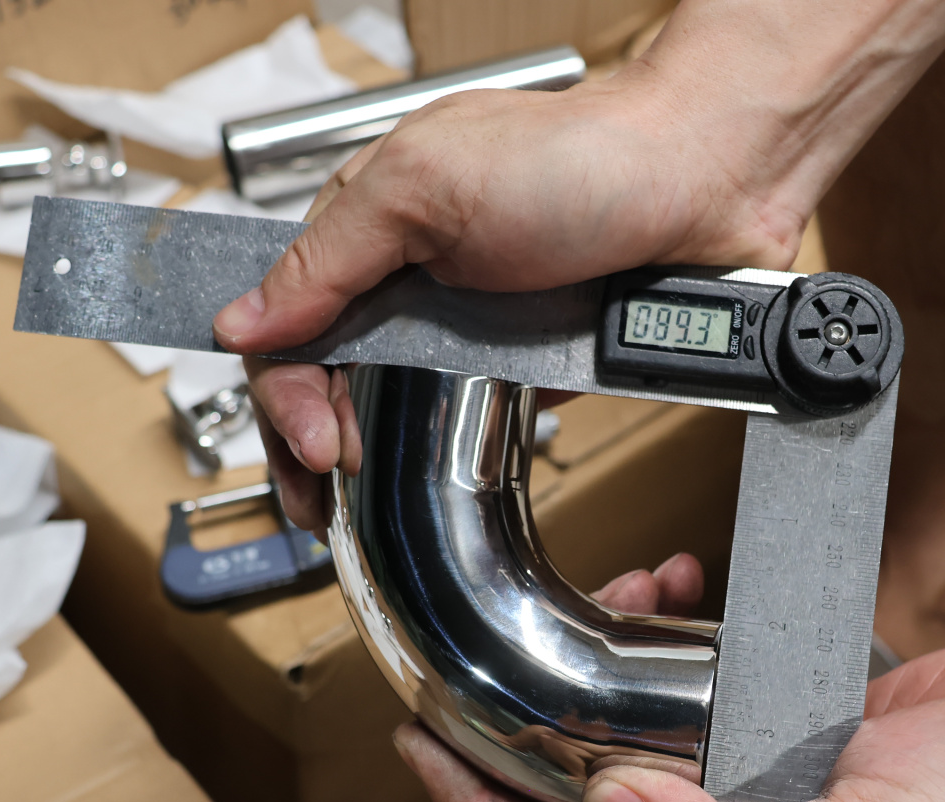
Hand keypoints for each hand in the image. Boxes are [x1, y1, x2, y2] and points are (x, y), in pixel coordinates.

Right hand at [220, 0, 944, 528]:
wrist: (702, 180)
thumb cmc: (579, 156)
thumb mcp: (425, 188)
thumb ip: (328, 258)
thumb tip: (242, 320)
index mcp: (366, 229)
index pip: (287, 330)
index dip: (287, 398)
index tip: (318, 445)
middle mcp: (408, 281)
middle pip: (329, 381)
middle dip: (313, 447)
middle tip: (326, 497)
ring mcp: (466, 324)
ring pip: (393, 407)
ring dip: (373, 460)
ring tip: (364, 502)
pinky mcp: (522, 358)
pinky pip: (470, 414)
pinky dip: (448, 446)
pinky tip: (433, 472)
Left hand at [395, 633, 944, 801]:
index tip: (425, 752)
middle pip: (579, 787)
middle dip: (521, 723)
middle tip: (467, 663)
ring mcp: (747, 761)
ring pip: (629, 719)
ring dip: (598, 658)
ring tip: (605, 599)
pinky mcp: (776, 702)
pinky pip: (692, 668)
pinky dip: (670, 626)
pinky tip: (674, 587)